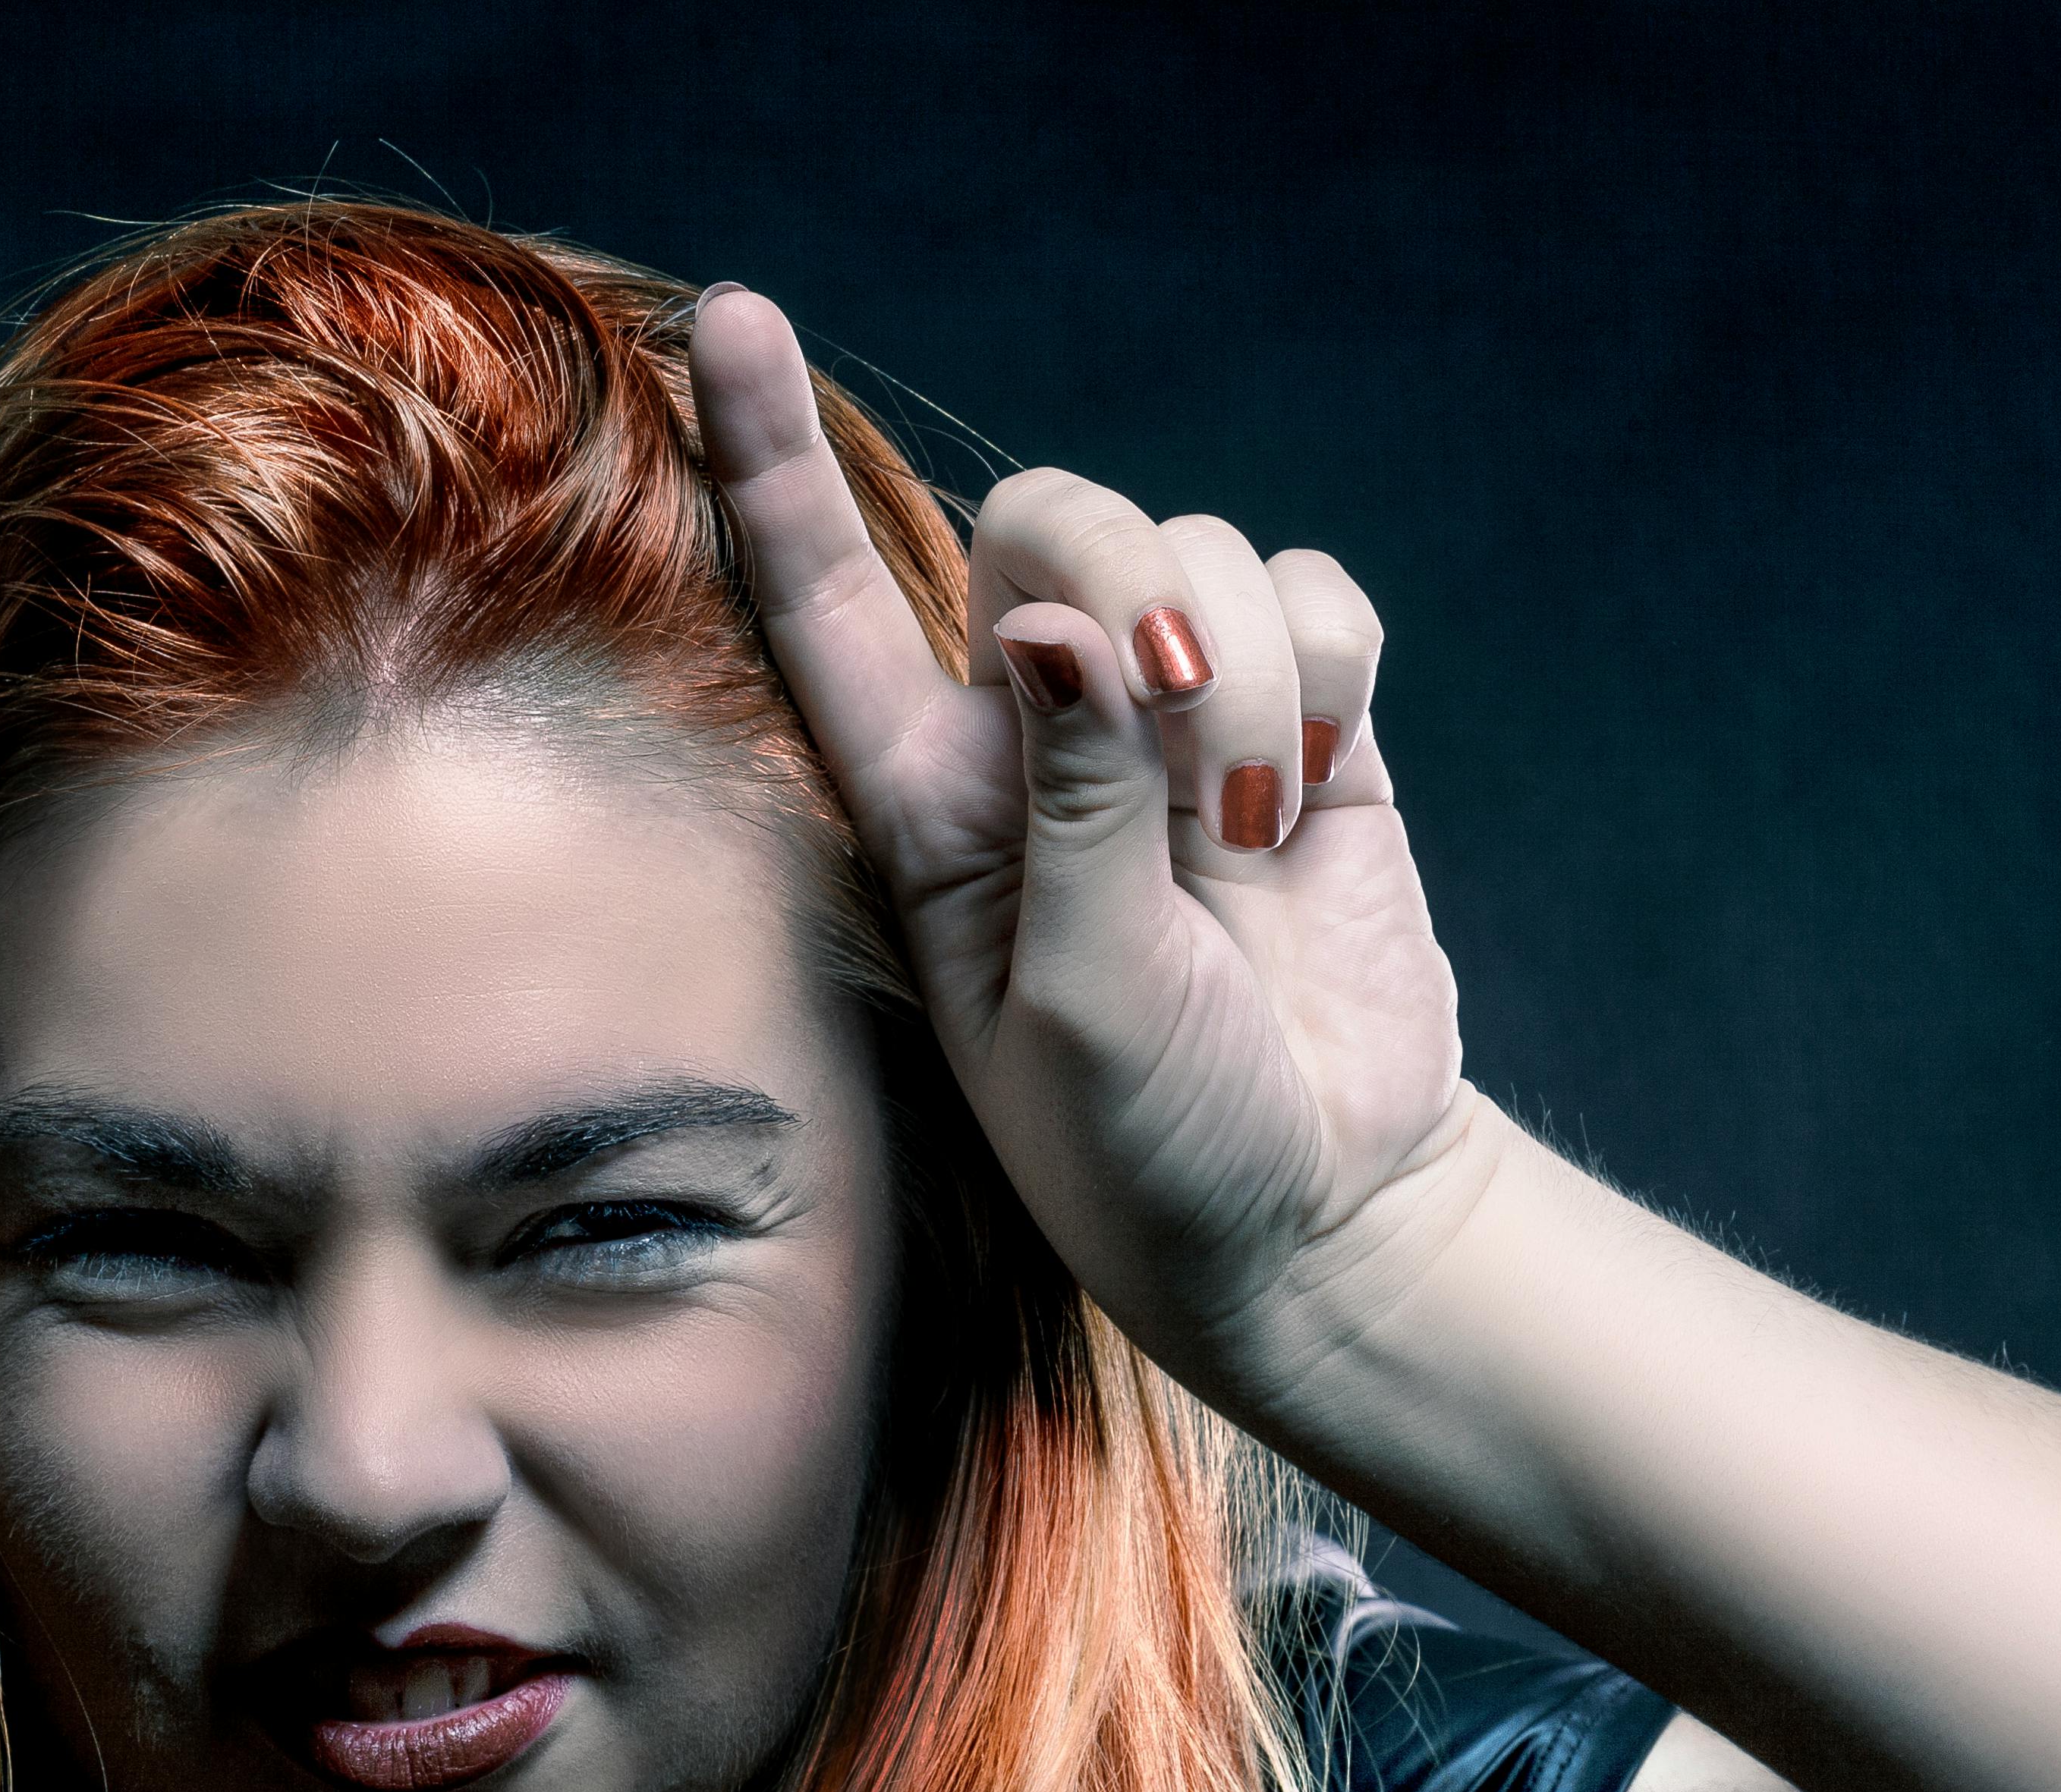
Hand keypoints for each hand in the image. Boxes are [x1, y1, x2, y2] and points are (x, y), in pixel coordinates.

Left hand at [690, 286, 1487, 1409]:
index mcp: (925, 799)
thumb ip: (1071, 814)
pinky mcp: (1304, 720)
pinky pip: (1314, 592)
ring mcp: (1171, 716)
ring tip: (1245, 843)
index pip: (821, 598)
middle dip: (1127, 587)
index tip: (732, 319)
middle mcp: (1034, 732)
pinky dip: (1328, 665)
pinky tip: (1314, 783)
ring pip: (1197, 548)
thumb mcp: (1076, 1004)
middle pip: (1049, 521)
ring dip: (1241, 676)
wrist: (1319, 1204)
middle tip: (1176, 744)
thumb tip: (1069, 632)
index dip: (772, 457)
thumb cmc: (1150, 1141)